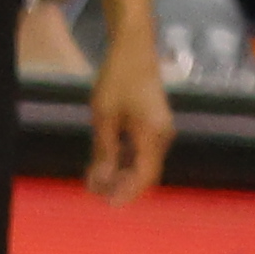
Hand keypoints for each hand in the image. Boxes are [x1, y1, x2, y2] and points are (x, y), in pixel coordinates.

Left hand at [87, 27, 169, 200]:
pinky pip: (142, 150)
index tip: (107, 205)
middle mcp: (162, 134)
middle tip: (92, 188)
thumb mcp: (104, 117)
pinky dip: (125, 160)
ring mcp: (160, 128)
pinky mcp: (154, 123)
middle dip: (121, 185)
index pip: (145, 175)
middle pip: (146, 171)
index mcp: (153, 134)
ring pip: (143, 162)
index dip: (128, 193)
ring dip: (121, 173)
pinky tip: (106, 159)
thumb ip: (104, 151)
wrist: (134, 48)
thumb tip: (101, 182)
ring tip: (94, 176)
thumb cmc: (118, 80)